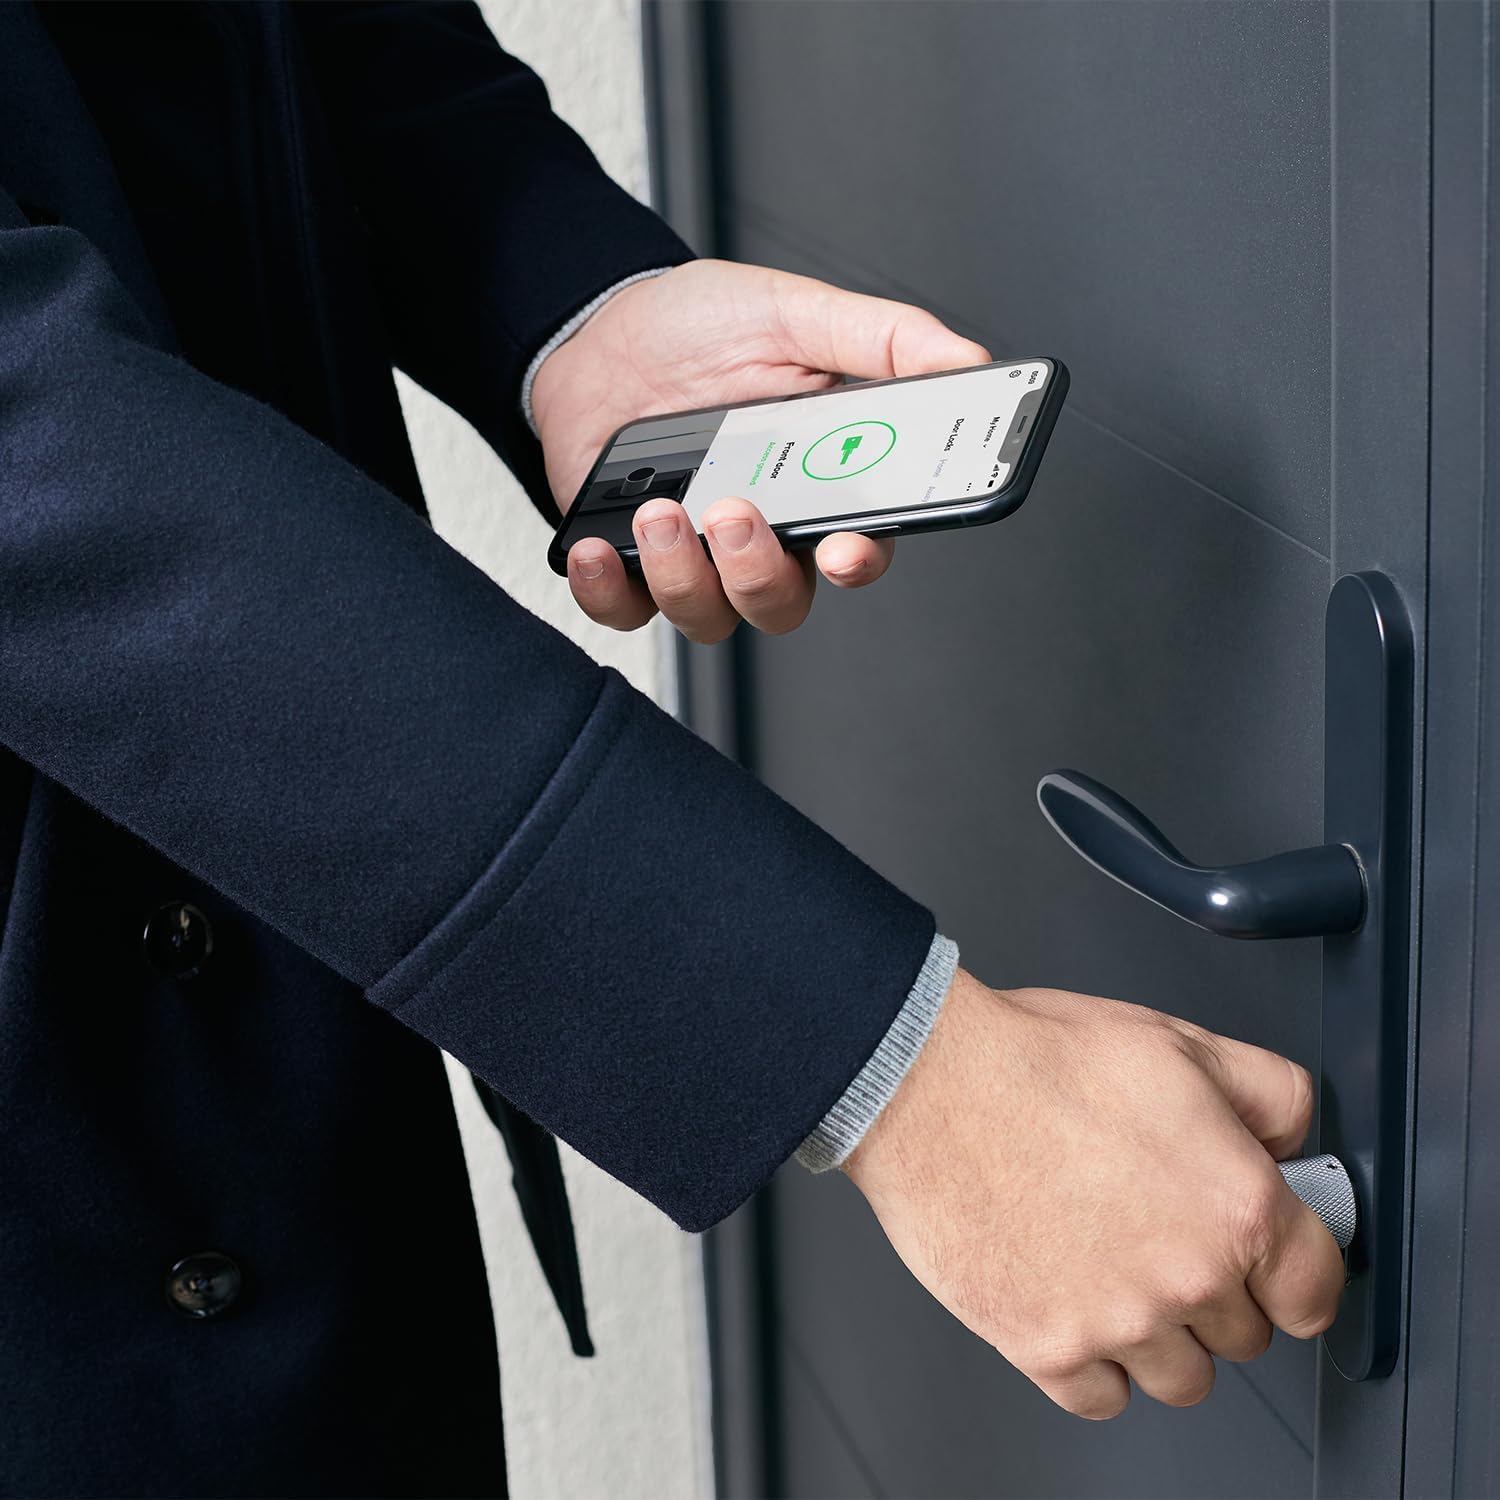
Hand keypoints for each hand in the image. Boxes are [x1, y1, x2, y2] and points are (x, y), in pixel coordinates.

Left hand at [529, 259, 989, 640]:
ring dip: (685, 575)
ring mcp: (694, 554)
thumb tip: (968, 360)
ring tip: (660, 508)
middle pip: (783, 601)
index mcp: (818, 483)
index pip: (860, 546)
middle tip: (736, 512)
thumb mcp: (796, 312)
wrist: (595, 330)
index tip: (845, 549)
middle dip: (760, 572)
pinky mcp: (628, 565)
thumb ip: (883, 338)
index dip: (859, 561)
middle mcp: (761, 533)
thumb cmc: (698, 329)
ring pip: (710, 615)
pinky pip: (626, 612)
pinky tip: (598, 548)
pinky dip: (609, 591)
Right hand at [844, 970, 1343, 1418]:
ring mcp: (1118, 1323)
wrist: (928, 1084)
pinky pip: (1103, 1397)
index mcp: (1236, 1205)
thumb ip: (1268, 1094)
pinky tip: (1069, 1293)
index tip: (1273, 1266)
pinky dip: (1092, 1360)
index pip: (1317, 1290)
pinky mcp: (1047, 1349)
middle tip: (1161, 1233)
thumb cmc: (1036, 1059)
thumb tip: (1290, 1139)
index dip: (1294, 1270)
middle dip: (1214, 1291)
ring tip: (1112, 1266)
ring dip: (1160, 1335)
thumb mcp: (1178, 1040)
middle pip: (1246, 1336)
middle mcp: (1188, 1277)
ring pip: (1182, 1379)